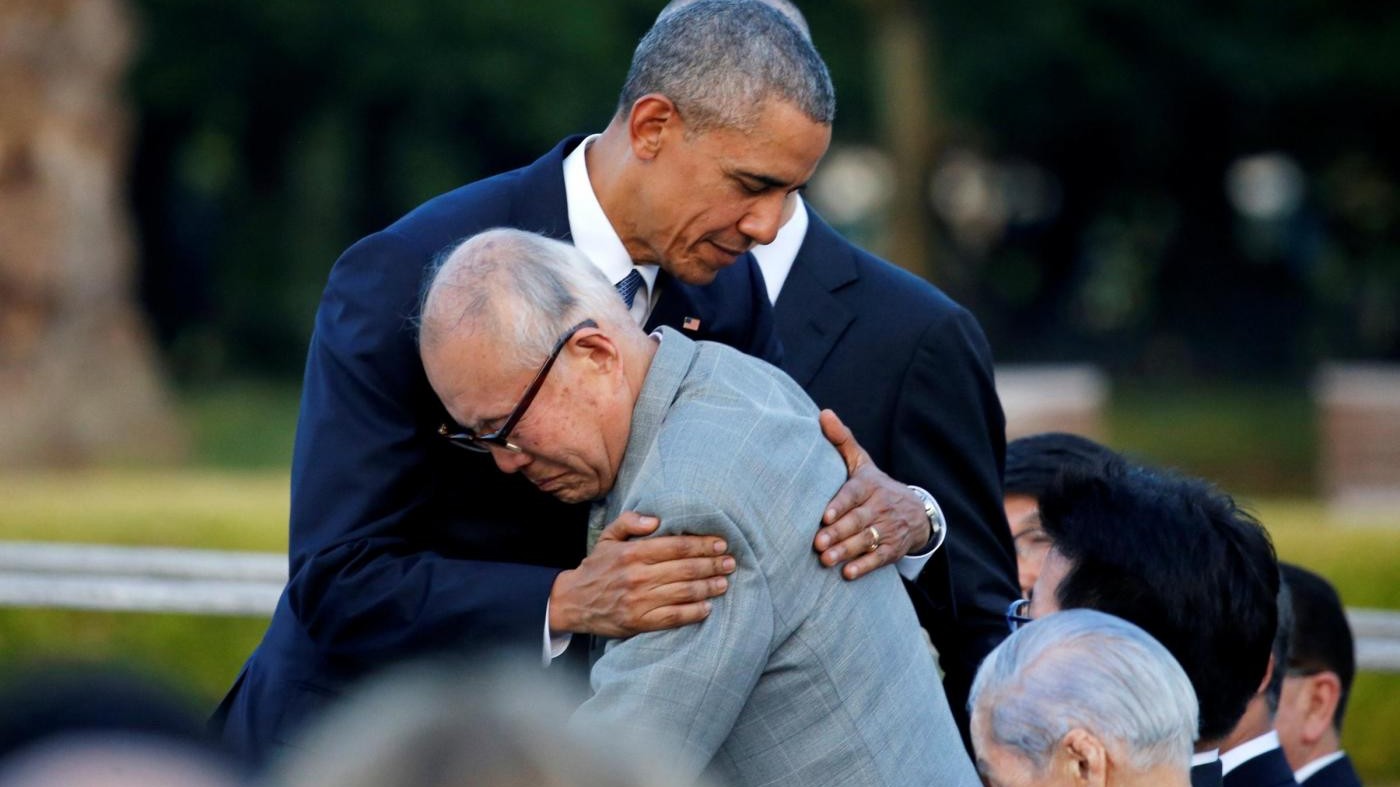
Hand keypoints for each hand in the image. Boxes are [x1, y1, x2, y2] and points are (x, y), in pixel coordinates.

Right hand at [549, 511, 735, 637]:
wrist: (572, 602)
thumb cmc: (596, 567)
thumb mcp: (608, 537)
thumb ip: (630, 522)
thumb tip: (656, 519)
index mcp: (633, 552)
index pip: (676, 546)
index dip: (702, 544)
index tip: (721, 543)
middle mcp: (638, 576)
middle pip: (685, 569)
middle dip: (712, 564)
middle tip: (730, 562)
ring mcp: (639, 600)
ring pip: (683, 592)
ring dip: (708, 587)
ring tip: (724, 582)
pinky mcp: (639, 622)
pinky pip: (673, 617)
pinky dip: (693, 612)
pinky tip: (707, 607)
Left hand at [813, 409, 931, 579]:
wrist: (916, 511)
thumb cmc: (874, 485)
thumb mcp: (861, 462)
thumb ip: (842, 440)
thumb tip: (823, 413)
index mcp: (869, 485)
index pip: (854, 494)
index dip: (840, 505)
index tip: (824, 516)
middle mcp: (880, 506)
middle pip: (858, 520)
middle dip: (838, 532)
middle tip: (818, 543)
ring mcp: (888, 528)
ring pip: (867, 540)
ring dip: (846, 551)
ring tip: (826, 560)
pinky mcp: (893, 548)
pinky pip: (879, 558)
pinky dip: (864, 566)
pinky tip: (848, 574)